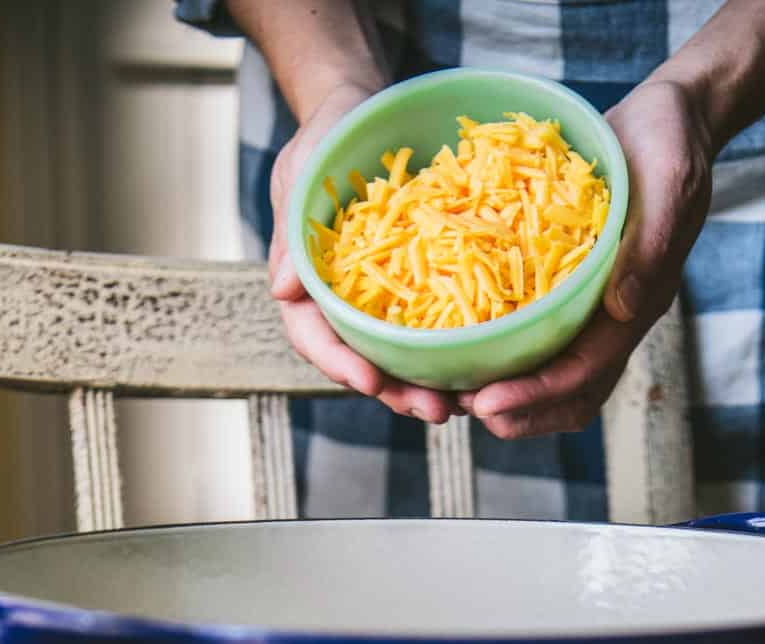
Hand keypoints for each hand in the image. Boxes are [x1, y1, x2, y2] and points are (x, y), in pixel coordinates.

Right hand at [268, 83, 458, 423]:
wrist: (365, 112)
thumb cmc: (325, 140)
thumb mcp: (299, 176)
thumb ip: (292, 235)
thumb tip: (282, 291)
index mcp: (307, 286)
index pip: (315, 338)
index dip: (341, 365)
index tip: (371, 383)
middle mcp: (344, 303)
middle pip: (363, 362)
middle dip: (397, 392)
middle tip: (434, 411)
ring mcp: (384, 300)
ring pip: (401, 356)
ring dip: (428, 384)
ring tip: (462, 404)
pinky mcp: (420, 287)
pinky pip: (435, 326)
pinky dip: (455, 350)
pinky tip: (482, 366)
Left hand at [458, 80, 714, 439]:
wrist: (668, 120)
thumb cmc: (671, 143)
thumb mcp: (670, 180)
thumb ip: (650, 244)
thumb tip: (619, 308)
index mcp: (637, 304)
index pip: (584, 372)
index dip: (536, 394)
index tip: (487, 402)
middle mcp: (613, 319)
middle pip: (567, 394)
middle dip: (519, 413)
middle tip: (463, 410)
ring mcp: (593, 309)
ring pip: (551, 375)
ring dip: (508, 395)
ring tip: (454, 396)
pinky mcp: (570, 290)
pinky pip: (536, 336)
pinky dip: (503, 354)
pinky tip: (462, 347)